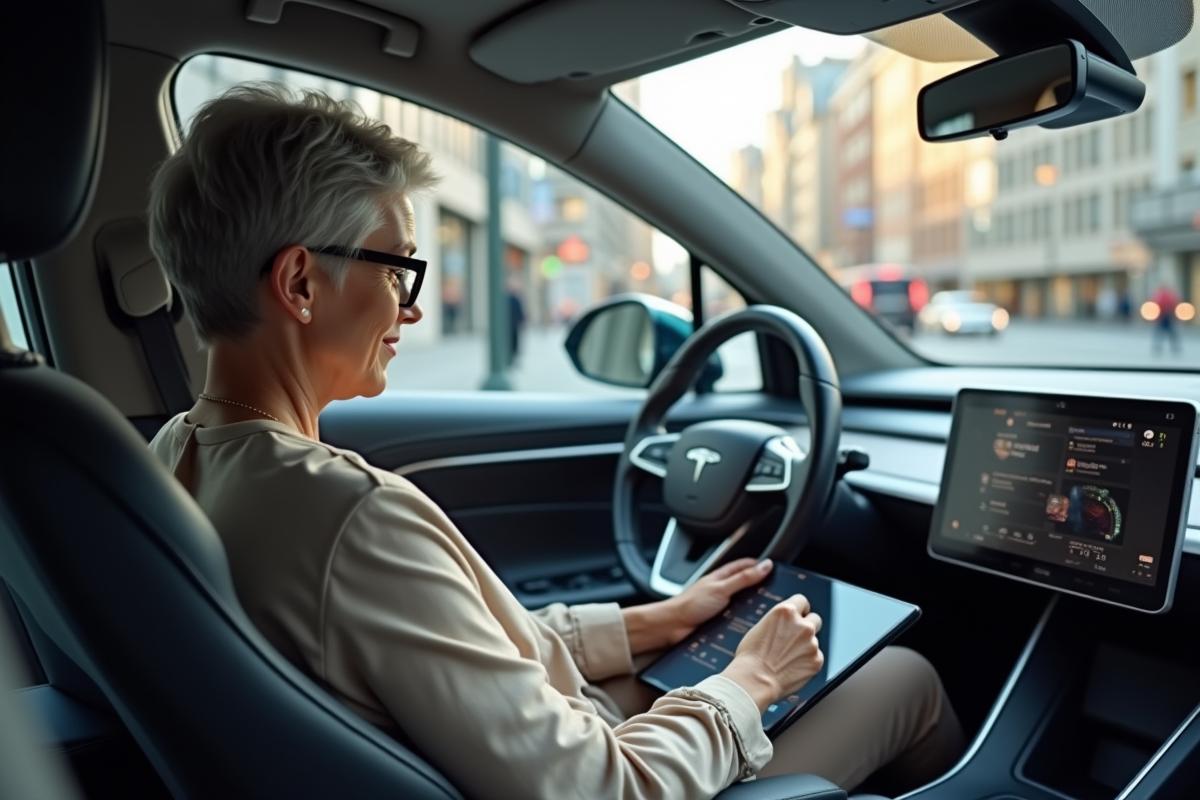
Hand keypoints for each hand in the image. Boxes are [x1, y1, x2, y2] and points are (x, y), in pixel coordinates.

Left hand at [671, 558, 774, 634]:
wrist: (671, 626)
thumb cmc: (690, 604)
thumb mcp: (722, 588)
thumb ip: (743, 578)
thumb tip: (765, 566)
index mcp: (721, 577)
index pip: (744, 566)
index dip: (759, 565)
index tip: (775, 570)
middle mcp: (721, 591)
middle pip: (744, 586)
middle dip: (759, 589)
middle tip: (777, 595)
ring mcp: (719, 607)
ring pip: (741, 605)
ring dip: (752, 609)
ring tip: (768, 614)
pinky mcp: (718, 622)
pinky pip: (735, 621)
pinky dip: (743, 623)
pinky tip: (751, 628)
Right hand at [722, 594, 823, 712]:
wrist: (754, 680)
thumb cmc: (750, 656)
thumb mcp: (761, 627)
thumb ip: (779, 622)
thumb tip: (785, 625)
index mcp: (786, 611)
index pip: (802, 600)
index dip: (800, 610)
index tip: (798, 616)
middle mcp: (802, 624)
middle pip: (815, 619)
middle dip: (807, 627)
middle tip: (795, 639)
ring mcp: (812, 643)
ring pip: (813, 641)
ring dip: (805, 647)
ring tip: (787, 660)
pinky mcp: (816, 661)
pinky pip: (815, 658)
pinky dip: (807, 663)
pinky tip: (792, 669)